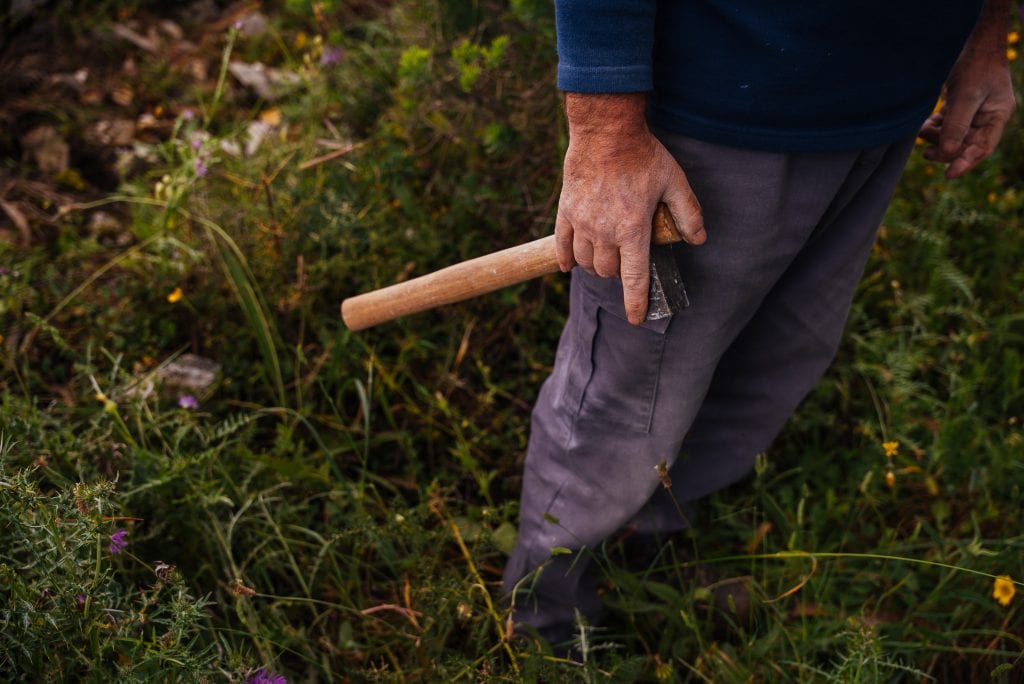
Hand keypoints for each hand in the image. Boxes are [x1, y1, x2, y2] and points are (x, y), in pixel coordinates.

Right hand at [555, 93, 704, 323]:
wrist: (605, 132)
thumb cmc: (643, 156)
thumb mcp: (675, 182)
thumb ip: (688, 214)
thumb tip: (698, 240)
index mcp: (633, 231)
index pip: (634, 279)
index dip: (636, 303)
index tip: (637, 319)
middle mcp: (605, 233)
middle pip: (608, 271)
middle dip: (617, 274)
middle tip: (625, 264)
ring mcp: (582, 223)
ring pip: (586, 261)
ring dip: (596, 266)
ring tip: (605, 259)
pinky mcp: (566, 212)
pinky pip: (562, 245)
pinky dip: (567, 259)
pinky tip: (571, 265)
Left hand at [919, 4, 1015, 178]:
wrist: (973, 42)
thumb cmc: (976, 66)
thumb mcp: (966, 97)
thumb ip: (957, 126)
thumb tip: (948, 153)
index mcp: (996, 117)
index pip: (981, 148)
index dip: (965, 163)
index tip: (948, 175)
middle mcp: (986, 118)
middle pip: (965, 145)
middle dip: (946, 150)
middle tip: (926, 154)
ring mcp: (973, 112)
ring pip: (953, 136)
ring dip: (937, 138)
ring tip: (923, 131)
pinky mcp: (960, 106)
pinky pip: (946, 124)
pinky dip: (935, 127)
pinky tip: (924, 124)